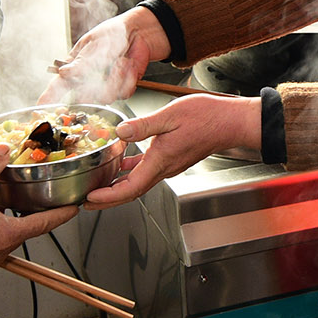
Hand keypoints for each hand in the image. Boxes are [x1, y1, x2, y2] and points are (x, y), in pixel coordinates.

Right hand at [0, 140, 77, 268]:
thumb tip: (1, 149)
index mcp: (10, 233)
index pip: (46, 222)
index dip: (62, 213)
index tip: (74, 208)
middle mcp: (2, 247)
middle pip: (27, 228)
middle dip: (34, 213)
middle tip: (41, 201)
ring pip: (6, 233)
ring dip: (10, 219)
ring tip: (8, 204)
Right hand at [46, 7, 168, 104]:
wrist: (141, 32)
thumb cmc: (113, 33)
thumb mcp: (94, 44)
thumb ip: (81, 63)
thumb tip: (64, 74)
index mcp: (75, 67)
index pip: (57, 86)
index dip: (48, 99)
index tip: (41, 110)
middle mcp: (88, 80)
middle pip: (83, 98)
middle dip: (94, 87)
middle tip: (101, 71)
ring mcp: (105, 86)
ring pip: (106, 97)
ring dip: (116, 77)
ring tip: (120, 60)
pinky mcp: (122, 88)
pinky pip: (123, 93)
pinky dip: (128, 77)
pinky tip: (129, 64)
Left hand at [84, 92, 261, 205]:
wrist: (231, 122)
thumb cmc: (206, 118)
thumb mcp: (170, 116)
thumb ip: (142, 126)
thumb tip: (119, 132)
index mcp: (161, 161)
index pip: (130, 189)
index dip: (107, 197)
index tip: (90, 199)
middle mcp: (165, 168)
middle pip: (131, 192)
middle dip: (107, 199)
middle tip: (86, 201)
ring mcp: (169, 166)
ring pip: (138, 183)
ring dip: (118, 188)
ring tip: (99, 187)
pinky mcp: (172, 159)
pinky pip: (147, 171)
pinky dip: (131, 173)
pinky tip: (122, 165)